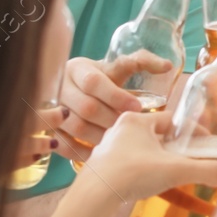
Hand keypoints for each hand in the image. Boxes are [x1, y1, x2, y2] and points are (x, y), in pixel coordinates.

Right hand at [54, 54, 168, 160]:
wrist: (75, 88)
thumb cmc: (102, 78)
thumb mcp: (118, 66)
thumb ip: (142, 62)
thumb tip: (168, 66)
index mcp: (78, 69)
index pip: (94, 82)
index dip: (116, 96)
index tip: (137, 107)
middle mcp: (60, 87)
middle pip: (86, 107)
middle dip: (112, 120)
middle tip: (130, 129)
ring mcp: (51, 109)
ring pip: (75, 126)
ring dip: (100, 137)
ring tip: (119, 143)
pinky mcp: (48, 128)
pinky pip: (62, 143)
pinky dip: (81, 151)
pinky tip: (100, 154)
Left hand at [73, 112, 216, 204]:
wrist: (94, 196)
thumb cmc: (132, 173)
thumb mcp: (176, 170)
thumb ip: (208, 172)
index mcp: (137, 120)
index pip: (171, 120)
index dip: (190, 131)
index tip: (203, 142)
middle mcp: (119, 129)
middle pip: (155, 134)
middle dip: (172, 146)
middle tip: (188, 159)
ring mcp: (108, 148)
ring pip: (139, 149)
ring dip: (155, 158)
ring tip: (170, 172)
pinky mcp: (102, 167)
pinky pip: (127, 164)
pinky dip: (139, 171)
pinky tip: (147, 183)